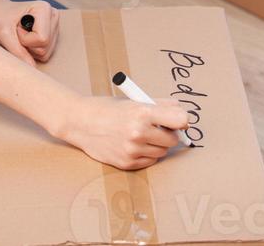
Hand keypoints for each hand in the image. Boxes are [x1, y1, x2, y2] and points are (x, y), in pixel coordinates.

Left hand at [0, 0, 60, 66]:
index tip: (15, 28)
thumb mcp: (3, 33)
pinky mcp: (51, 36)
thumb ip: (17, 51)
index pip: (42, 39)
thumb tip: (32, 68)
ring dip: (28, 49)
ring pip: (45, 53)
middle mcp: (52, 16)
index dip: (25, 40)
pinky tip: (24, 39)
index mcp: (44, 8)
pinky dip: (31, 51)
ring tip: (19, 35)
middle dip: (27, 46)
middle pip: (45, 47)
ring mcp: (53, 26)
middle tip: (16, 33)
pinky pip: (44, 55)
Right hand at [59, 94, 189, 169]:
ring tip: (142, 134)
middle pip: (173, 139)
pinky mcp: (127, 163)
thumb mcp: (133, 100)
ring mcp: (132, 150)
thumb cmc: (107, 108)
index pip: (180, 120)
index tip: (180, 120)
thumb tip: (182, 110)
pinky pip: (150, 161)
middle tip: (157, 126)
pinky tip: (134, 144)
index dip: (182, 120)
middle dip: (168, 133)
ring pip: (162, 152)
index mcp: (142, 112)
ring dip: (157, 144)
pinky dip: (147, 154)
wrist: (81, 122)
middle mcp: (138, 132)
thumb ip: (160, 104)